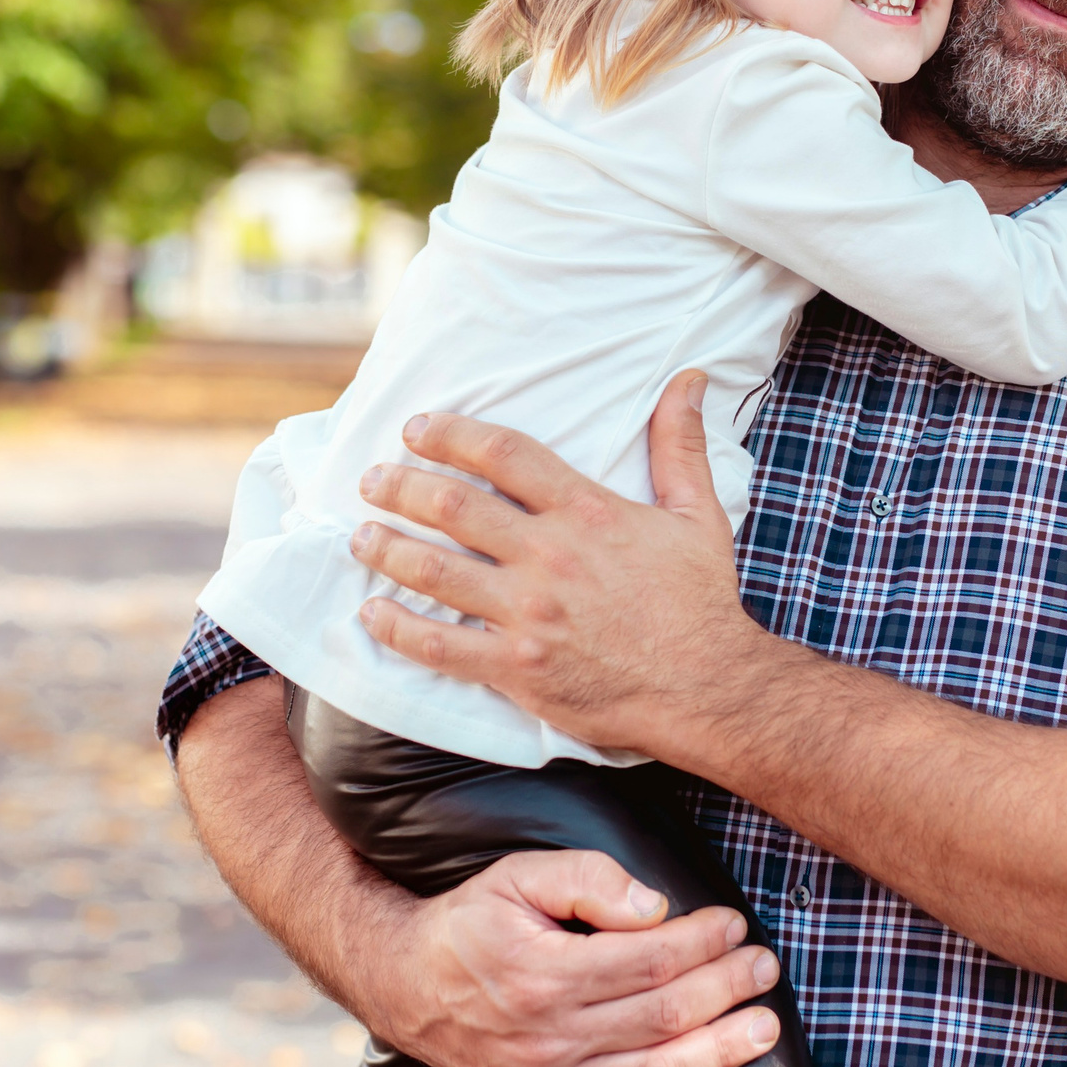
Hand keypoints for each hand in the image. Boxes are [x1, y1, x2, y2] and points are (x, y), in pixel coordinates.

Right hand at [173, 679, 781, 1066]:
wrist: (404, 983)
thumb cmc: (469, 922)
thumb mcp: (517, 876)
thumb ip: (587, 879)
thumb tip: (655, 906)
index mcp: (547, 974)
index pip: (650, 961)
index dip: (703, 942)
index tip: (734, 924)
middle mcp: (552, 1036)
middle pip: (663, 1016)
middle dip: (725, 988)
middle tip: (765, 966)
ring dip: (718, 1052)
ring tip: (764, 1027)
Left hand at [348, 372, 787, 754]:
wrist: (706, 687)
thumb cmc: (700, 601)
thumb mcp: (698, 514)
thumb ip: (680, 445)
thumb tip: (688, 379)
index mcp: (587, 512)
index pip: (504, 454)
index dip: (451, 434)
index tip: (416, 428)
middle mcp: (549, 557)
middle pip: (452, 506)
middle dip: (399, 486)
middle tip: (372, 479)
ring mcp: (527, 614)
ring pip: (433, 571)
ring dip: (385, 548)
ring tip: (359, 536)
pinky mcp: (516, 668)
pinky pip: (440, 646)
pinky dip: (397, 629)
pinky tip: (371, 615)